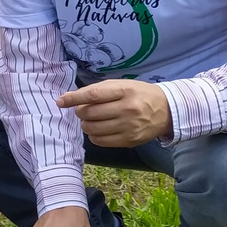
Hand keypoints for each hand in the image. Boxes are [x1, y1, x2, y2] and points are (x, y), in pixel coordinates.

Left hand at [56, 80, 171, 146]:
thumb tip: (67, 98)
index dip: (74, 99)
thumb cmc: (139, 94)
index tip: (60, 101)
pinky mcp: (129, 141)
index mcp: (125, 91)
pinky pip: (100, 141)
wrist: (166, 110)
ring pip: (92, 129)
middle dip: (80, 112)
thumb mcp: (121, 85)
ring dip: (86, 124)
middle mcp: (128, 109)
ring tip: (92, 119)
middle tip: (84, 110)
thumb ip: (96, 90)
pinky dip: (94, 135)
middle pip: (90, 113)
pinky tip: (99, 129)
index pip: (93, 95)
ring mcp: (129, 127)